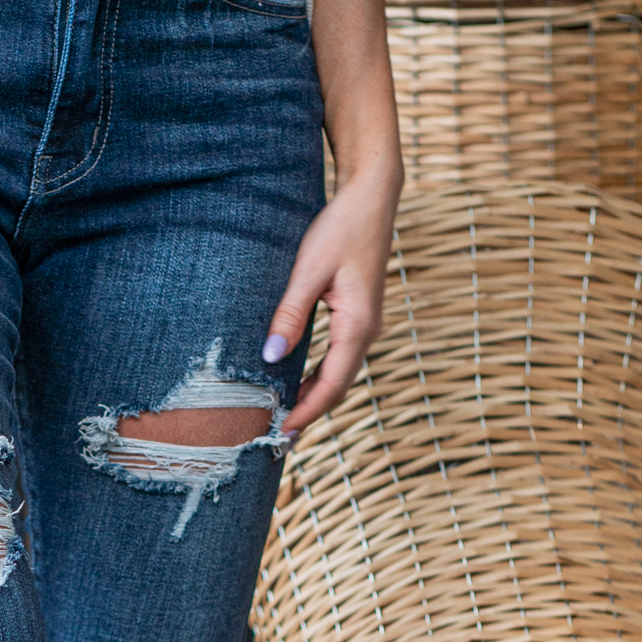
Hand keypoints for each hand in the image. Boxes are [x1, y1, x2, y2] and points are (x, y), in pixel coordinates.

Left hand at [262, 163, 400, 435]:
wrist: (371, 198)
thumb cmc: (341, 228)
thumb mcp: (309, 270)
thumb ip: (290, 314)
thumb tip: (271, 356)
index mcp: (358, 325)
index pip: (331, 384)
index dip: (307, 412)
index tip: (282, 434)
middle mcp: (367, 331)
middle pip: (337, 387)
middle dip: (310, 415)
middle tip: (278, 443)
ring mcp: (365, 326)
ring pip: (339, 375)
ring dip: (314, 400)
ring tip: (286, 422)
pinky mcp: (358, 317)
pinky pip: (338, 360)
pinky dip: (319, 380)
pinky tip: (299, 388)